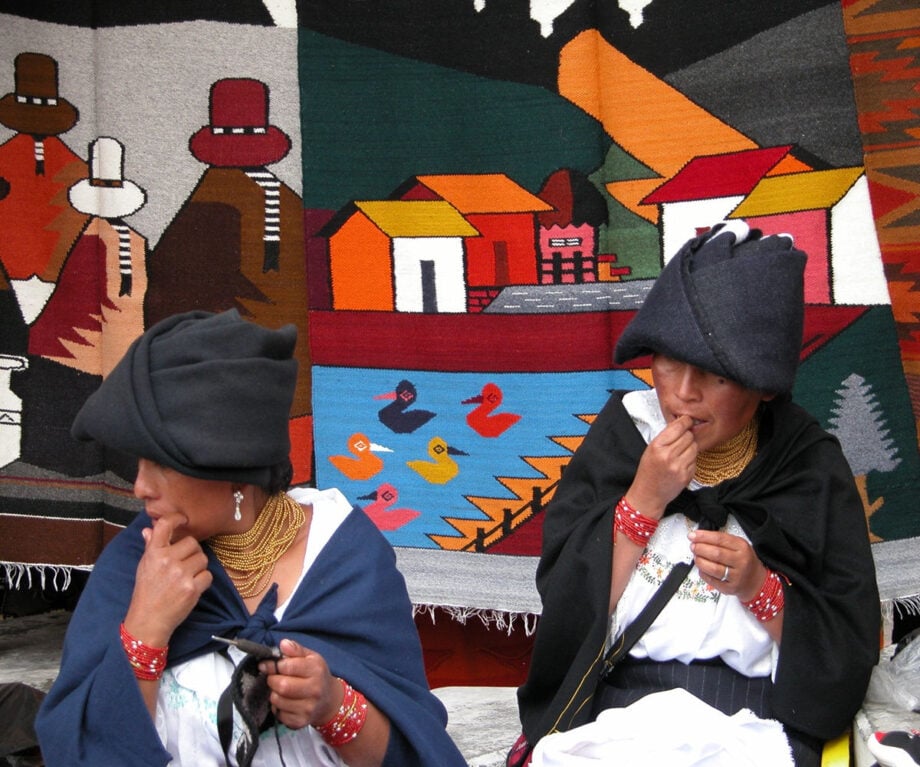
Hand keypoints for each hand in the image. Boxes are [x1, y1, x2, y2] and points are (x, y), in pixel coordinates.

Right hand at [124, 515, 212, 645]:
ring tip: (187, 576)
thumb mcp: (144, 567)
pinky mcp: (192, 587)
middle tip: (184, 563)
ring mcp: (181, 574)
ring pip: (202, 558)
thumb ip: (150, 546)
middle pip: (193, 543)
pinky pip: (208, 575)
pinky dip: (203, 580)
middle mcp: (167, 561)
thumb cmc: (146, 592)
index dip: (176, 518)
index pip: (165, 526)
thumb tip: (149, 529)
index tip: (183, 519)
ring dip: (198, 566)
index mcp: (153, 553)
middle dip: (192, 552)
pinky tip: (191, 586)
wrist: (148, 620)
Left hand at [260, 639, 340, 729]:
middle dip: (272, 680)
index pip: (287, 666)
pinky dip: (277, 707)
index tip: (266, 665)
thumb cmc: (316, 675)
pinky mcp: (300, 722)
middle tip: (274, 678)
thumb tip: (283, 644)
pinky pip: (278, 714)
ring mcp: (308, 708)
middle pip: (281, 686)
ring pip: (277, 701)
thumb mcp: (310, 657)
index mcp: (316, 670)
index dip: (273, 665)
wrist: (329, 700)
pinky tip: (285, 702)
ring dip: (274, 694)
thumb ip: (296, 649)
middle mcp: (314, 690)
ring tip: (280, 690)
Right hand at [627, 415, 697, 516]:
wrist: (649, 494)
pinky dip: (690, 460)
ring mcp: (679, 467)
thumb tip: (682, 423)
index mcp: (657, 447)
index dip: (685, 421)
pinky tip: (681, 464)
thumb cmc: (648, 471)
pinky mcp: (687, 475)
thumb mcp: (650, 450)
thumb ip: (666, 437)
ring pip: (694, 447)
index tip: (687, 420)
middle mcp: (668, 456)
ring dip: (690, 447)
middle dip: (687, 436)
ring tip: (680, 453)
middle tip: (680, 440)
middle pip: (689, 436)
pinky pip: (695, 460)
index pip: (678, 427)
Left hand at [688, 529, 764, 600]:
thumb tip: (698, 537)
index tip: (692, 535)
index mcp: (742, 548)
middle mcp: (741, 562)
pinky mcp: (729, 588)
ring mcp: (736, 576)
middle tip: (693, 546)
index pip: (720, 539)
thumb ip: (721, 540)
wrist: (755, 581)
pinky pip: (711, 580)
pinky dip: (703, 572)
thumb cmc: (744, 560)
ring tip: (696, 556)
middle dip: (700, 548)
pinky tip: (701, 568)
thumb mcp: (738, 546)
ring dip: (699, 561)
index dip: (703, 536)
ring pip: (713, 568)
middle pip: (716, 554)